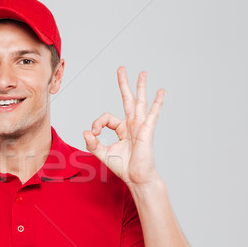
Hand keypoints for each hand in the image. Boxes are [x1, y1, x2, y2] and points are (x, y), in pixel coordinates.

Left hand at [83, 66, 164, 185]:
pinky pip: (152, 114)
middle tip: (121, 69)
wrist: (136, 177)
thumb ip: (93, 143)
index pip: (107, 117)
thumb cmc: (123, 166)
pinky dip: (157, 103)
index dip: (98, 123)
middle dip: (123, 84)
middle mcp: (132, 124)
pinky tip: (161, 92)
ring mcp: (140, 126)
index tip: (94, 133)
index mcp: (122, 129)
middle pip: (127, 100)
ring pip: (139, 102)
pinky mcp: (147, 131)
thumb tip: (86, 132)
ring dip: (141, 87)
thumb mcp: (103, 153)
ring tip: (143, 73)